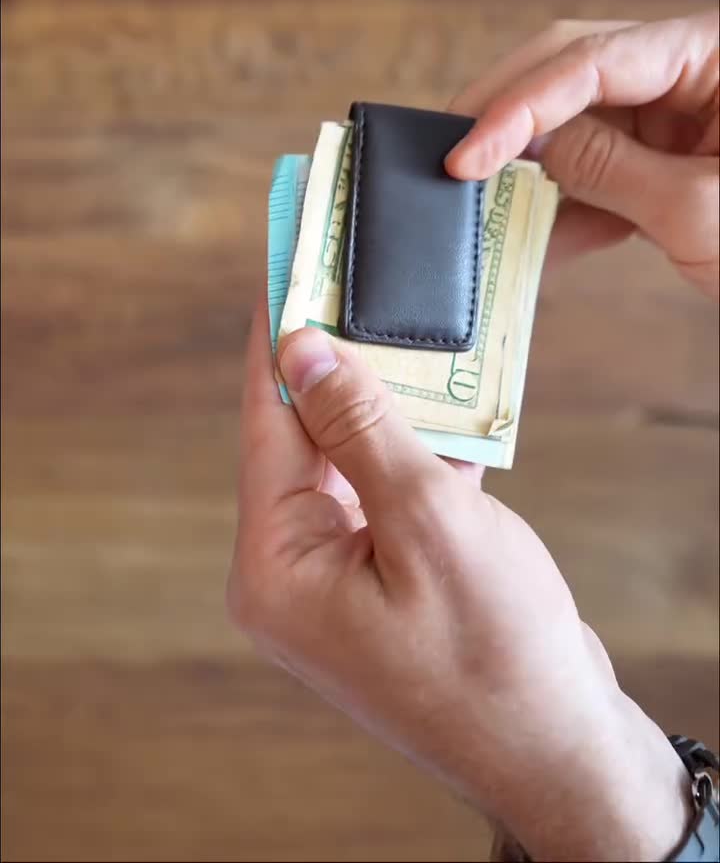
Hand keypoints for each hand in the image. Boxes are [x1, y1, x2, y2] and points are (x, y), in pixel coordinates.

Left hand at [228, 307, 689, 861]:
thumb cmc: (495, 655)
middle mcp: (293, 573)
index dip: (278, 335)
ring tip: (412, 338)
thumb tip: (306, 351)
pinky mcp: (385, 582)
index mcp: (277, 567)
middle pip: (305, 438)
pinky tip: (455, 412)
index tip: (285, 264)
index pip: (266, 420)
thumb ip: (362, 430)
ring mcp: (340, 581)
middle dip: (339, 365)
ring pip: (352, 462)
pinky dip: (418, 456)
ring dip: (389, 409)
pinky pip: (387, 496)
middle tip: (359, 287)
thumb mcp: (429, 523)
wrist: (558, 751)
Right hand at [445, 12, 718, 297]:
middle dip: (511, 112)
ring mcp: (681, 117)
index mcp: (713, 54)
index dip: (519, 106)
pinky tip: (528, 240)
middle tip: (447, 153)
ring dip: (531, 167)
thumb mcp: (701, 211)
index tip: (466, 156)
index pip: (594, 59)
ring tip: (476, 205)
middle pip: (576, 69)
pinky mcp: (674, 162)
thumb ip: (609, 169)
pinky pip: (604, 171)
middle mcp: (690, 72)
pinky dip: (567, 207)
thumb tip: (528, 145)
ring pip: (581, 124)